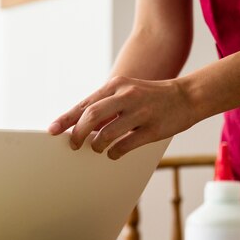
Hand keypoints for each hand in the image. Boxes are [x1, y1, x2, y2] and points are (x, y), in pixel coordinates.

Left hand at [48, 76, 195, 158]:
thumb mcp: (126, 91)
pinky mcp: (152, 129)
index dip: (66, 119)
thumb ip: (105, 105)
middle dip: (78, 134)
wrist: (187, 96)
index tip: (52, 131)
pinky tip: (113, 153)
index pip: (84, 104)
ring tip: (97, 148)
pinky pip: (125, 146)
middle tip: (74, 145)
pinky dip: (114, 153)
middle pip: (91, 117)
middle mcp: (126, 97)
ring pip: (107, 134)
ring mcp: (140, 113)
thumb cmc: (150, 96)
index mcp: (116, 86)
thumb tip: (81, 125)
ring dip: (97, 146)